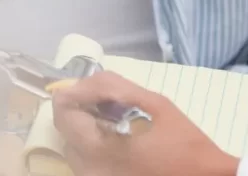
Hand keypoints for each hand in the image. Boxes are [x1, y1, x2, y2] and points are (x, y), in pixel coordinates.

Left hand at [53, 73, 235, 175]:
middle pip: (65, 131)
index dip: (71, 93)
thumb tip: (86, 81)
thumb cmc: (184, 142)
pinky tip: (118, 136)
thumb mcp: (155, 103)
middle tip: (106, 97)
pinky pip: (86, 163)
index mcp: (100, 149)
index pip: (63, 114)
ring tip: (113, 116)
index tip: (92, 85)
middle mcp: (90, 170)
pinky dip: (94, 144)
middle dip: (79, 108)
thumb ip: (116, 88)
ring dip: (85, 127)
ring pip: (73, 148)